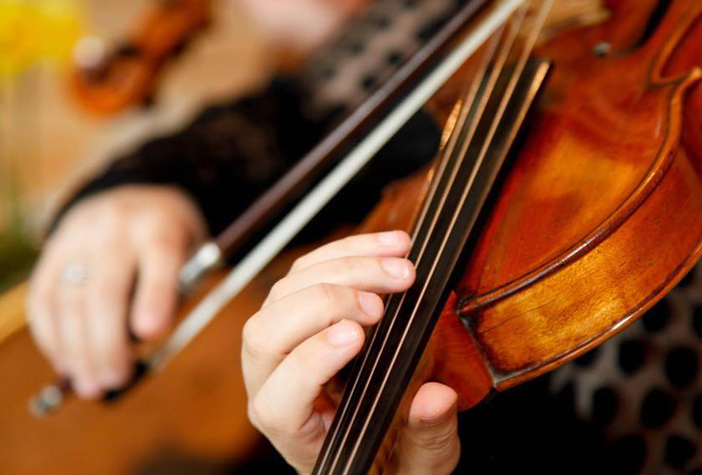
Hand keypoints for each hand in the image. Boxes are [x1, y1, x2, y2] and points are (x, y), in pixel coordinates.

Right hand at [27, 185, 206, 397]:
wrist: (135, 195)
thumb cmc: (172, 242)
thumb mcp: (192, 255)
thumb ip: (176, 292)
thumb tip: (142, 343)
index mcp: (160, 226)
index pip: (159, 259)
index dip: (155, 296)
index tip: (153, 334)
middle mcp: (115, 227)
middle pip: (105, 290)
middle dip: (108, 343)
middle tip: (115, 380)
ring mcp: (77, 237)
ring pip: (68, 300)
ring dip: (77, 351)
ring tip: (93, 385)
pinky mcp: (52, 250)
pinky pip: (42, 299)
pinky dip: (52, 337)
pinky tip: (67, 363)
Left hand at [242, 231, 459, 473]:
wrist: (379, 442)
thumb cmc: (388, 454)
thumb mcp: (418, 463)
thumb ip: (427, 437)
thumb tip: (435, 398)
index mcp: (295, 432)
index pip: (277, 401)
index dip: (310, 363)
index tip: (358, 338)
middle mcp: (274, 385)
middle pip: (267, 334)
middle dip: (325, 305)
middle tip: (380, 304)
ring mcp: (282, 342)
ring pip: (284, 292)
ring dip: (343, 268)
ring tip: (399, 267)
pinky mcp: (299, 310)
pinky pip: (308, 270)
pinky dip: (348, 252)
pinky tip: (389, 248)